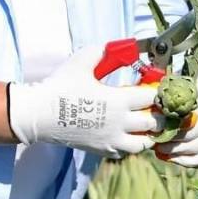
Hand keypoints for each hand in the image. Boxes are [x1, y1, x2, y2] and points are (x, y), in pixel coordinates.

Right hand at [7, 47, 161, 157]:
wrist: (39, 115)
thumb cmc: (60, 87)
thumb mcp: (81, 61)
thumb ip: (102, 52)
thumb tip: (118, 46)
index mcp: (118, 100)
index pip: (152, 98)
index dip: (157, 91)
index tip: (154, 87)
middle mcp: (120, 122)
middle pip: (154, 122)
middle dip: (158, 114)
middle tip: (153, 106)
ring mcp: (112, 139)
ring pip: (144, 143)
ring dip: (148, 133)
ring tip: (143, 123)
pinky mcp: (102, 150)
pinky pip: (126, 152)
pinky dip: (131, 145)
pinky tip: (126, 134)